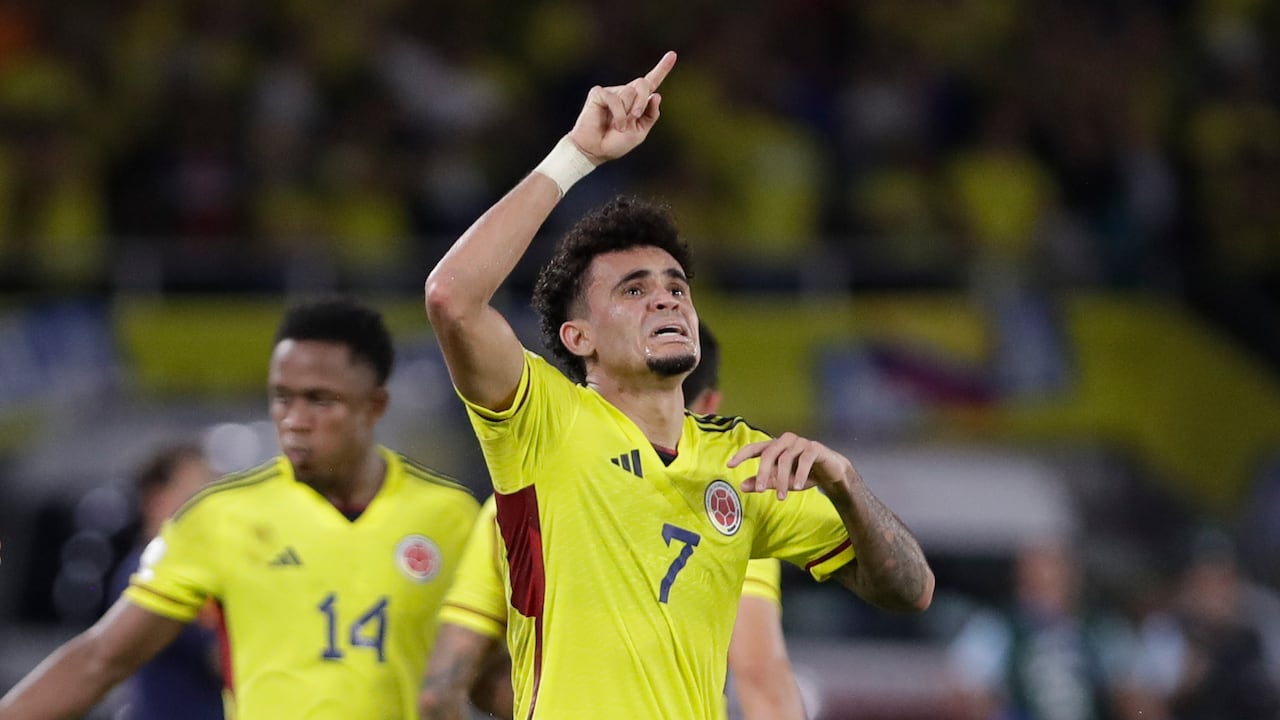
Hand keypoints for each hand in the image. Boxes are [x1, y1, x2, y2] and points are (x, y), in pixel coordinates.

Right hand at [568, 51, 676, 162]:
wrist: (596, 150)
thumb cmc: (616, 143)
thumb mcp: (640, 131)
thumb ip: (651, 115)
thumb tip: (657, 95)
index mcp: (637, 101)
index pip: (651, 82)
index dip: (662, 69)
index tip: (673, 54)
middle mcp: (625, 93)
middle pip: (643, 83)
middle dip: (642, 101)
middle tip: (634, 117)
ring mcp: (611, 92)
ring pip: (629, 92)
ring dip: (627, 112)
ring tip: (619, 125)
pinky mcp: (598, 94)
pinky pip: (615, 98)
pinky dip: (618, 114)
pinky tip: (613, 124)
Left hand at [728, 432, 853, 499]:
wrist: (831, 474)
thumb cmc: (803, 475)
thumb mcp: (782, 481)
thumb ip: (764, 482)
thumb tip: (742, 486)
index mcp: (775, 447)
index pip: (754, 448)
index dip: (741, 455)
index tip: (729, 465)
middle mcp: (785, 441)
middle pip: (768, 453)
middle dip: (763, 473)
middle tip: (760, 490)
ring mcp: (800, 442)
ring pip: (785, 459)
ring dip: (782, 480)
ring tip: (782, 497)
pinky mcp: (814, 448)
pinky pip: (804, 460)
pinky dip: (799, 475)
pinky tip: (797, 487)